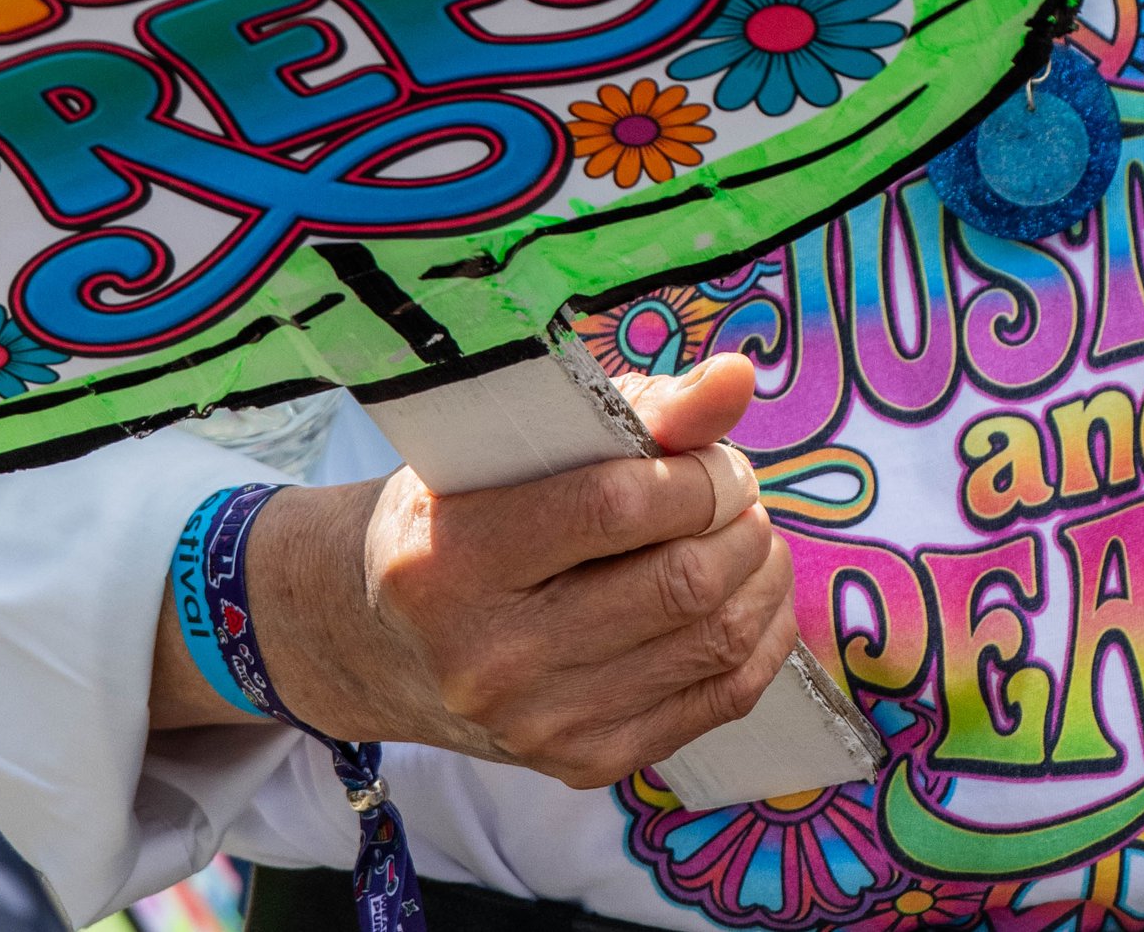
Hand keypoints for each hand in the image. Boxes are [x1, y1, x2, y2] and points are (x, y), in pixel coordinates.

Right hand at [151, 355, 801, 787]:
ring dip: (758, 578)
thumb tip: (738, 379)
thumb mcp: (515, 443)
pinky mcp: (580, 764)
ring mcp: (536, 723)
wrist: (386, 639)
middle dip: (738, 525)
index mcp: (453, 556)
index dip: (698, 474)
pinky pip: (713, 706)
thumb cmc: (462, 511)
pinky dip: (758, 643)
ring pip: (706, 645)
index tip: (719, 456)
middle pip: (675, 584)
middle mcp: (487, 655)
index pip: (616, 506)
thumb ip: (636, 409)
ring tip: (753, 535)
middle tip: (741, 492)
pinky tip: (755, 599)